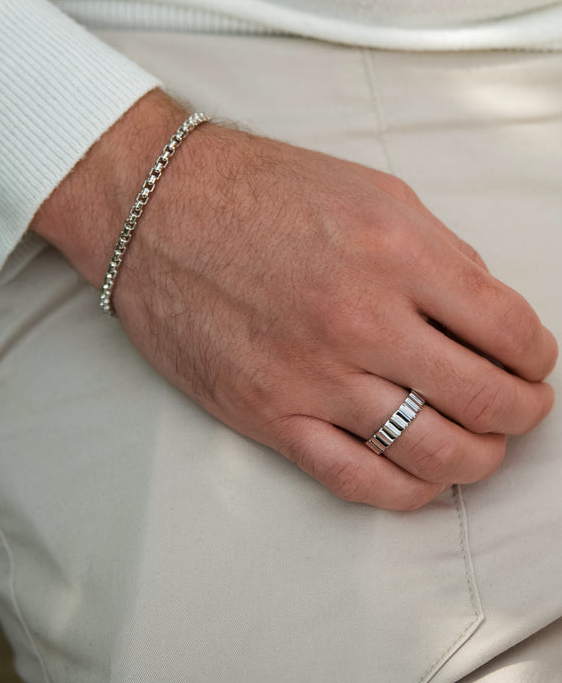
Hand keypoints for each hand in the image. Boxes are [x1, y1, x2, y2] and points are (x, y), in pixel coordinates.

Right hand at [33, 90, 557, 509]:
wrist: (158, 210)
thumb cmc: (258, 192)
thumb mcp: (371, 192)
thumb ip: (439, 253)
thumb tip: (485, 313)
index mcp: (397, 253)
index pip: (510, 330)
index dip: (536, 355)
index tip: (531, 360)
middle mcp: (362, 319)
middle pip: (486, 399)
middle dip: (522, 410)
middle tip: (521, 406)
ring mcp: (315, 376)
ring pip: (434, 452)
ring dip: (479, 458)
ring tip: (481, 445)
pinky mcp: (271, 415)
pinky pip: (359, 479)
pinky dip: (409, 490)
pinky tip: (422, 476)